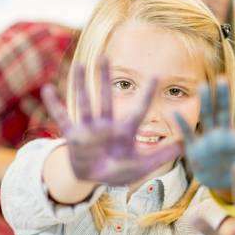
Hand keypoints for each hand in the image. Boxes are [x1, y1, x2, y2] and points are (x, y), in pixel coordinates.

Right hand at [41, 61, 180, 185]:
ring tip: (80, 65)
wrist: (95, 179)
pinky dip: (54, 105)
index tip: (156, 76)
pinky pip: (62, 118)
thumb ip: (162, 155)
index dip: (147, 95)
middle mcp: (106, 125)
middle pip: (106, 98)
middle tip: (105, 56)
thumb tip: (186, 144)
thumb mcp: (143, 166)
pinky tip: (48, 88)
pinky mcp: (74, 136)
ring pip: (85, 103)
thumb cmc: (120, 170)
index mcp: (125, 131)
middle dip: (105, 78)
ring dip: (81, 85)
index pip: (138, 110)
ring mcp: (89, 129)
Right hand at [176, 81, 234, 189]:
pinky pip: (188, 135)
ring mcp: (209, 140)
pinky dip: (182, 125)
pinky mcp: (195, 150)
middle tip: (223, 79)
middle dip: (223, 96)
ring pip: (207, 118)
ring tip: (204, 87)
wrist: (223, 185)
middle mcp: (224, 135)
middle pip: (224, 112)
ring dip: (205, 103)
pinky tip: (176, 113)